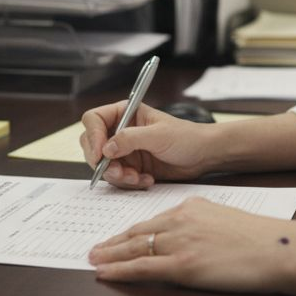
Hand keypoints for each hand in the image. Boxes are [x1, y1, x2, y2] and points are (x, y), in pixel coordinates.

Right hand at [79, 101, 216, 188]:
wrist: (203, 156)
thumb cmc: (186, 137)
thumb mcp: (158, 135)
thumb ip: (130, 139)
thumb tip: (106, 149)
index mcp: (125, 113)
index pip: (94, 119)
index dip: (93, 136)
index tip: (101, 153)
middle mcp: (121, 130)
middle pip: (92, 145)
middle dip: (103, 162)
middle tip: (118, 172)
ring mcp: (125, 150)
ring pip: (104, 166)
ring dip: (118, 176)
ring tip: (137, 177)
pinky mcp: (131, 167)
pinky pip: (118, 178)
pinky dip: (129, 182)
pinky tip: (146, 180)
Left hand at [87, 197, 295, 292]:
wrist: (278, 248)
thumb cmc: (259, 238)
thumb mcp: (224, 218)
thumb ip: (201, 223)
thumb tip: (188, 236)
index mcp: (192, 206)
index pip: (152, 219)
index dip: (130, 230)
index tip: (117, 236)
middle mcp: (181, 220)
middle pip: (137, 231)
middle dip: (112, 241)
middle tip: (94, 248)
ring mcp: (180, 242)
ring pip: (134, 247)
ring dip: (109, 254)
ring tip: (93, 259)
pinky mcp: (183, 265)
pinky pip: (141, 267)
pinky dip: (118, 270)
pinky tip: (104, 272)